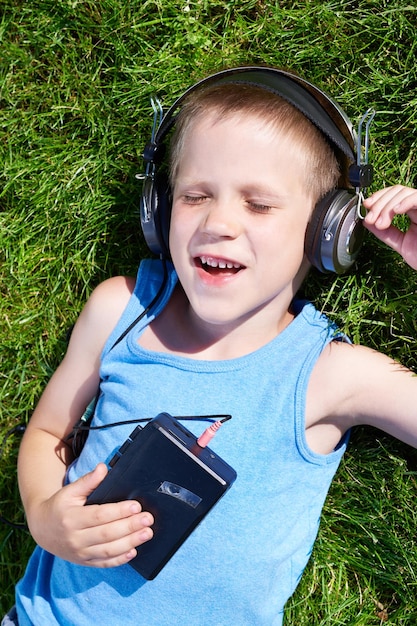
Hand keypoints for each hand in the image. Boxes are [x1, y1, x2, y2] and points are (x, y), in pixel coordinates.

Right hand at [27, 463, 153, 567]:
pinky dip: (119, 560)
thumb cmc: (60, 506)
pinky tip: (133, 551)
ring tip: (147, 533)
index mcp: (72, 518)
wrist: (42, 529)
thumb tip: (103, 468)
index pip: (99, 515)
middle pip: (107, 534)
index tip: (136, 506)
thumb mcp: (70, 491)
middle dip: (130, 527)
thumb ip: (88, 481)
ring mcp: (79, 552)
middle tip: (148, 519)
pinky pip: (103, 563)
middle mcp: (75, 538)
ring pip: (108, 550)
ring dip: (130, 542)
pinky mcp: (84, 562)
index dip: (119, 511)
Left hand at [364, 185, 416, 269]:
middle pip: (397, 191)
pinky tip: (396, 210)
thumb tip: (367, 222)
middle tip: (371, 219)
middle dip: (379, 203)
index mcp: (413, 213)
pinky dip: (405, 201)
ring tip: (381, 223)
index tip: (366, 207)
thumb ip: (385, 233)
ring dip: (387, 206)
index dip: (378, 198)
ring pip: (404, 192)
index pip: (394, 195)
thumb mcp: (400, 243)